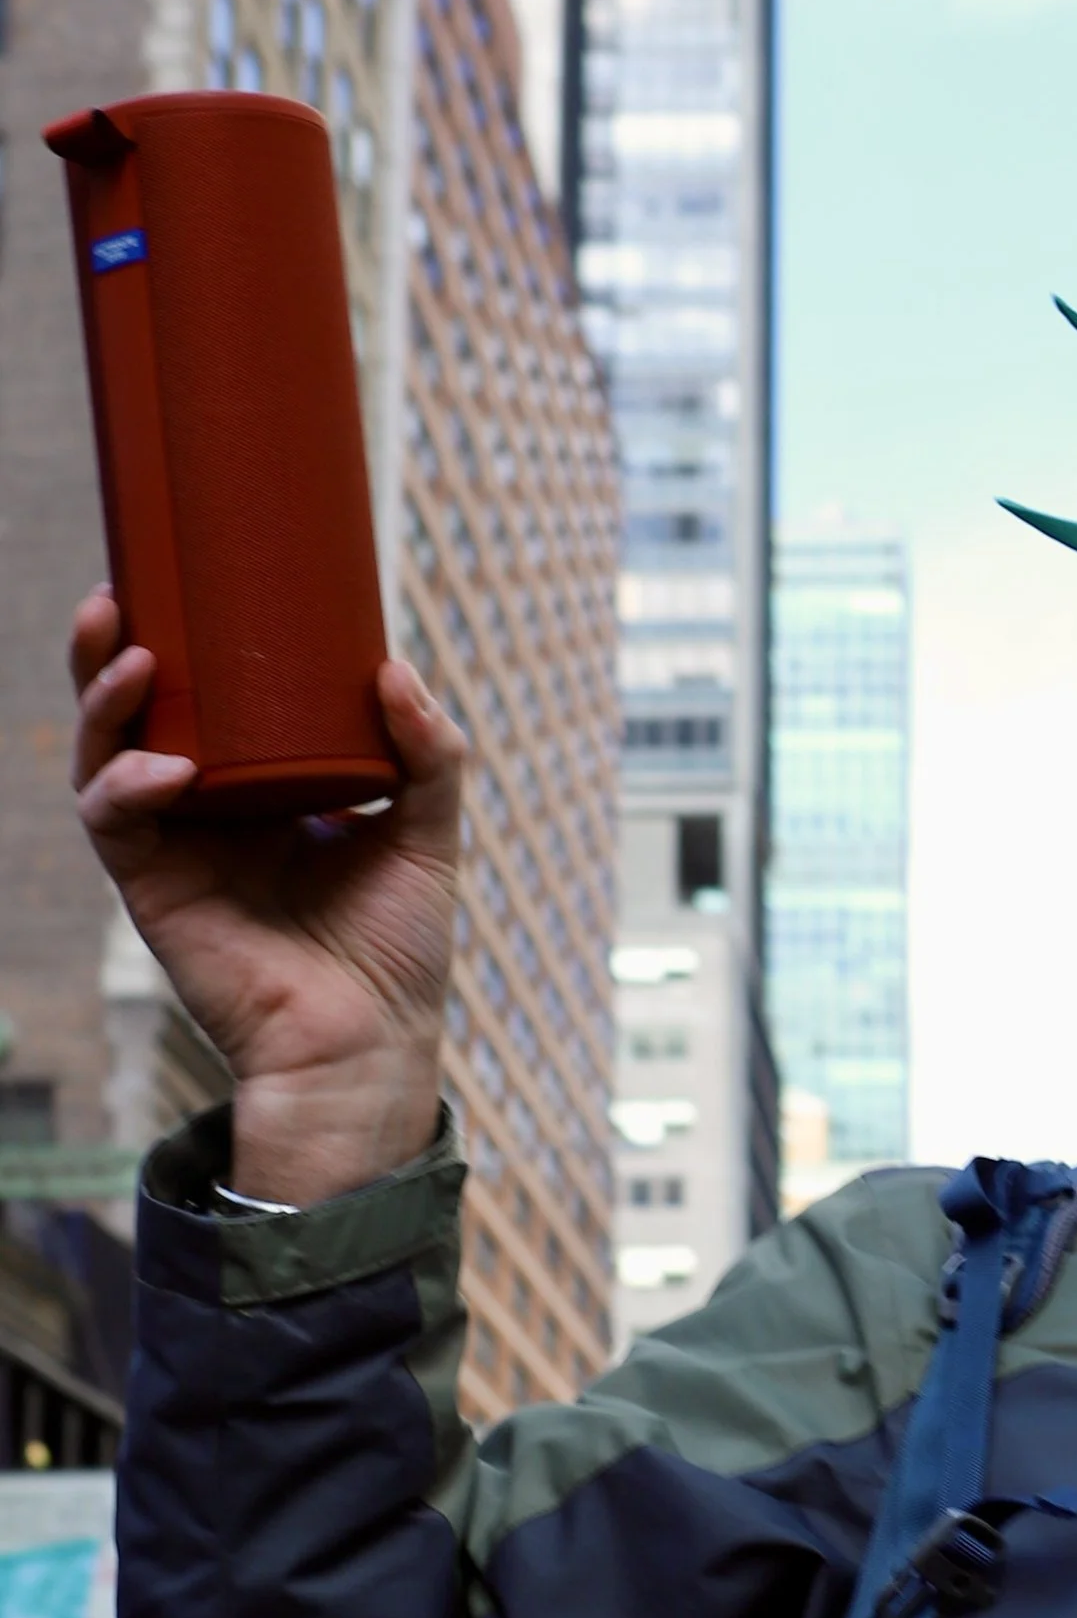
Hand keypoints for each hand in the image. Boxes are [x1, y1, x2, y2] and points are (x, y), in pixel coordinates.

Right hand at [69, 587, 462, 1203]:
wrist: (368, 1042)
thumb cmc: (398, 952)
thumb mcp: (428, 838)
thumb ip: (429, 756)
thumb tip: (394, 666)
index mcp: (261, 789)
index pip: (202, 698)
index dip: (178, 639)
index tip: (179, 575)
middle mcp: (206, 809)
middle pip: (135, 713)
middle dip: (112, 652)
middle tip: (120, 594)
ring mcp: (173, 846)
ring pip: (105, 754)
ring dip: (106, 701)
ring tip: (136, 655)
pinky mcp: (153, 890)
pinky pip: (114, 821)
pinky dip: (128, 785)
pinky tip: (164, 765)